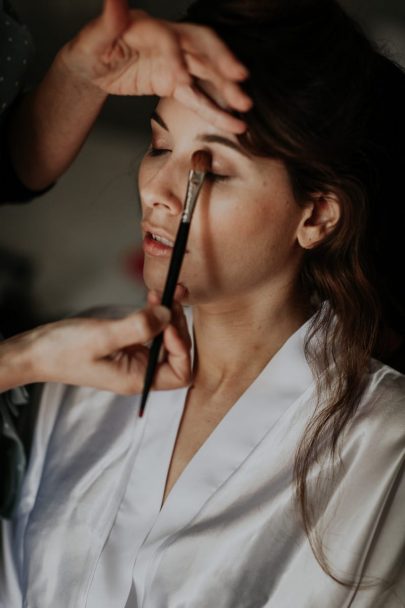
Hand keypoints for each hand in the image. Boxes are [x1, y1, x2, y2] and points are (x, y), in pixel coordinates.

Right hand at [0, 304, 190, 393]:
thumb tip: (168, 315)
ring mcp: (134, 358)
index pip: (181, 372)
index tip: (169, 323)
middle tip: (171, 297)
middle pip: (178, 352)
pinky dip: (156, 314)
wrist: (36, 351)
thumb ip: (137, 328)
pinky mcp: (127, 344)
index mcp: (137, 379)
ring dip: (169, 315)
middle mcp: (140, 371)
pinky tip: (150, 299)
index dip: (182, 347)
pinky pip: (151, 330)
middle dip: (178, 324)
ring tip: (161, 293)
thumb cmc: (63, 351)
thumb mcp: (102, 337)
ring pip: (167, 338)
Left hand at [60, 0, 251, 132]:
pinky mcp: (175, 84)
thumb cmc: (90, 50)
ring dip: (226, 89)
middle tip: (239, 76)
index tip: (181, 78)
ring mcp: (175, 64)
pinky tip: (232, 123)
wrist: (92, 69)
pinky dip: (215, 111)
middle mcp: (168, 42)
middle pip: (201, 46)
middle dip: (221, 60)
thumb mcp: (92, 38)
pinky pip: (198, 99)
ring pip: (206, 74)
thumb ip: (108, 21)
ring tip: (244, 105)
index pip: (168, 38)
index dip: (175, 56)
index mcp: (148, 27)